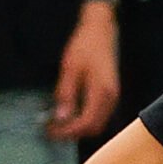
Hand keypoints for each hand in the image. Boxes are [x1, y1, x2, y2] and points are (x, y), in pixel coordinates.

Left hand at [50, 4, 119, 139]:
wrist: (100, 30)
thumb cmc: (85, 45)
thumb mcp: (70, 68)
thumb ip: (66, 94)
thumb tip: (60, 117)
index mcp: (101, 92)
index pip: (85, 123)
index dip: (67, 131)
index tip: (49, 130)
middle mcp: (111, 98)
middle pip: (94, 128)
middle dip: (72, 133)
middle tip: (52, 130)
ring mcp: (112, 96)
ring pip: (98, 124)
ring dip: (79, 128)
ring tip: (59, 123)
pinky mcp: (110, 94)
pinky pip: (99, 115)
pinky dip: (84, 120)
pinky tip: (71, 113)